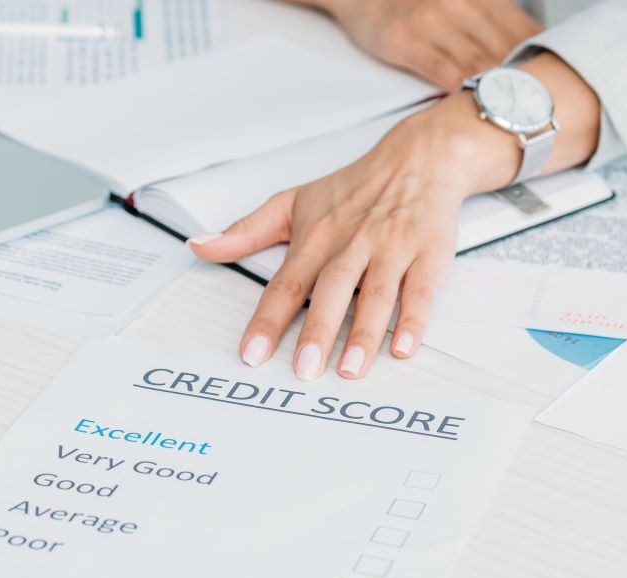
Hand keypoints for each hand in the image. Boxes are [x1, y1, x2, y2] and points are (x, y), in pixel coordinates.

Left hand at [187, 55, 601, 380]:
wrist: (419, 156)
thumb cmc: (354, 188)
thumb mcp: (292, 201)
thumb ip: (244, 231)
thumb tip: (198, 246)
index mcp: (316, 237)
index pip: (285, 283)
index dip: (267, 320)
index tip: (250, 353)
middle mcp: (352, 244)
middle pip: (331, 291)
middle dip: (317, 332)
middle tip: (303, 371)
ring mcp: (392, 249)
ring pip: (377, 295)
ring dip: (364, 334)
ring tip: (349, 370)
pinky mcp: (428, 254)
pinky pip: (421, 291)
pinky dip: (413, 320)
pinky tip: (402, 348)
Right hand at [315, 0, 541, 89]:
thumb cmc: (407, 0)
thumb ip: (486, 15)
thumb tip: (521, 44)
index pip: (520, 28)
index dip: (540, 57)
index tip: (554, 81)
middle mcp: (459, 4)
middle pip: (503, 49)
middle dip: (524, 81)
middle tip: (540, 107)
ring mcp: (432, 24)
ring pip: (477, 64)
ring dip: (498, 91)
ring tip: (515, 115)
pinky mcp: (406, 43)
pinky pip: (442, 72)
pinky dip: (461, 92)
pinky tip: (474, 107)